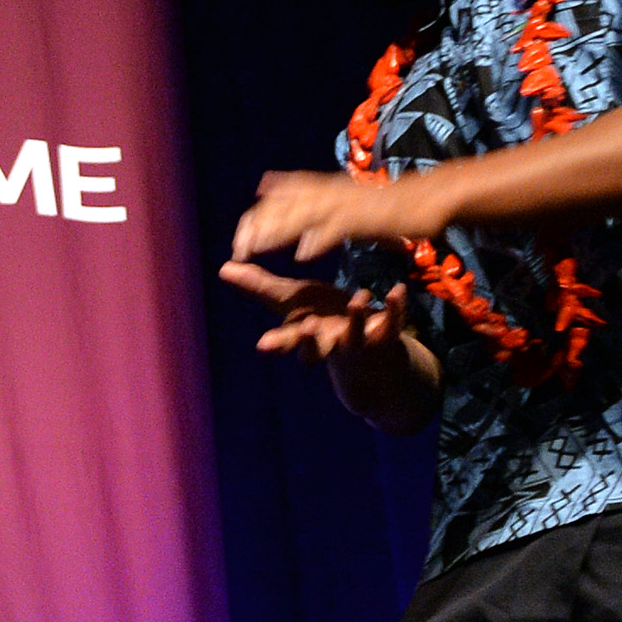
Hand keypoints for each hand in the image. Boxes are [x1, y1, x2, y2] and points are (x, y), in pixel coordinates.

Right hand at [217, 264, 415, 368]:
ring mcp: (360, 340)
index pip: (288, 343)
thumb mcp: (292, 304)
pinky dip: (395, 307)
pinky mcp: (388, 333)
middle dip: (312, 340)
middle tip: (307, 327)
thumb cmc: (323, 321)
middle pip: (318, 347)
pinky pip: (393, 321)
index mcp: (306, 337)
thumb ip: (260, 287)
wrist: (369, 353)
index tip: (263, 345)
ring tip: (357, 297)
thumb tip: (224, 268)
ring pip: (355, 333)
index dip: (278, 344)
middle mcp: (330, 343)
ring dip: (355, 317)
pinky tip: (397, 290)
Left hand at [230, 165, 456, 263]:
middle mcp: (332, 192)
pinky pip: (341, 227)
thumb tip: (266, 184)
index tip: (237, 241)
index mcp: (324, 189)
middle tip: (238, 249)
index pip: (280, 200)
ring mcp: (350, 203)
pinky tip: (303, 255)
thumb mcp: (340, 196)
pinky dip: (321, 238)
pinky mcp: (369, 217)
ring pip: (306, 214)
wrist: (433, 196)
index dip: (256, 218)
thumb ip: (303, 192)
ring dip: (279, 230)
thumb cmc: (387, 203)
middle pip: (286, 206)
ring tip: (257, 247)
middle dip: (260, 226)